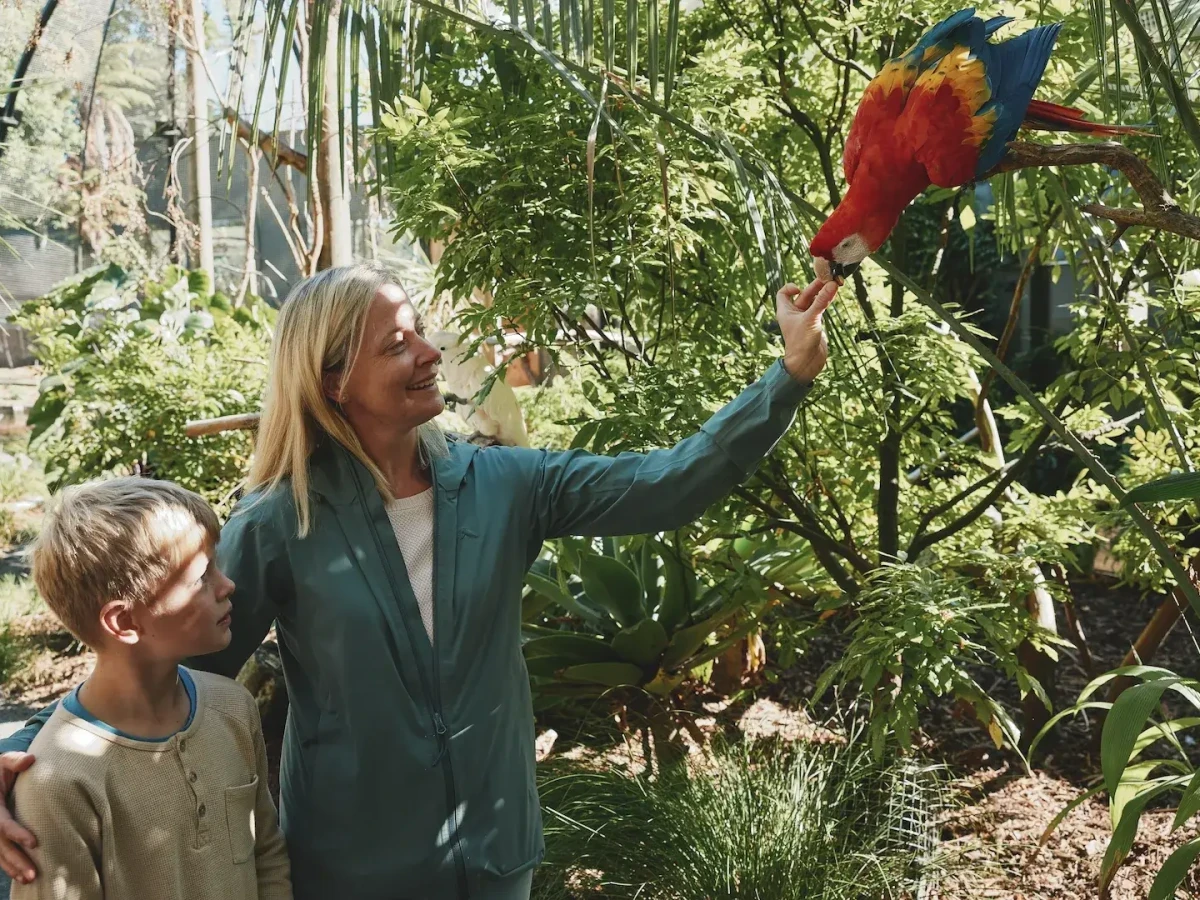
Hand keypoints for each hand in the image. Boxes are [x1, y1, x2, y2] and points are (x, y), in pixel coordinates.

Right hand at [0, 752, 36, 883]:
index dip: (17, 834)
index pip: (2, 824)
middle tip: (33, 874)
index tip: (34, 843)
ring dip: (12, 867)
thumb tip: (30, 759)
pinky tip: (20, 876)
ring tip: (30, 879)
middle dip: (15, 860)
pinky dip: (7, 866)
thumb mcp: (3, 762)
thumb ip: (15, 761)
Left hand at [777, 279, 838, 383]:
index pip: (783, 293)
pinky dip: (826, 302)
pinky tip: (833, 296)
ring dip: (822, 294)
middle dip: (815, 287)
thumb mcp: (811, 319)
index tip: (800, 288)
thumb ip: (821, 302)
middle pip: (804, 295)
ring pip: (814, 301)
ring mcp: (805, 319)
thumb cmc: (801, 342)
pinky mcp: (815, 324)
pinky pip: (820, 309)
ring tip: (834, 285)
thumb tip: (832, 285)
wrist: (807, 363)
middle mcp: (794, 314)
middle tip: (828, 279)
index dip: (790, 288)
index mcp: (785, 311)